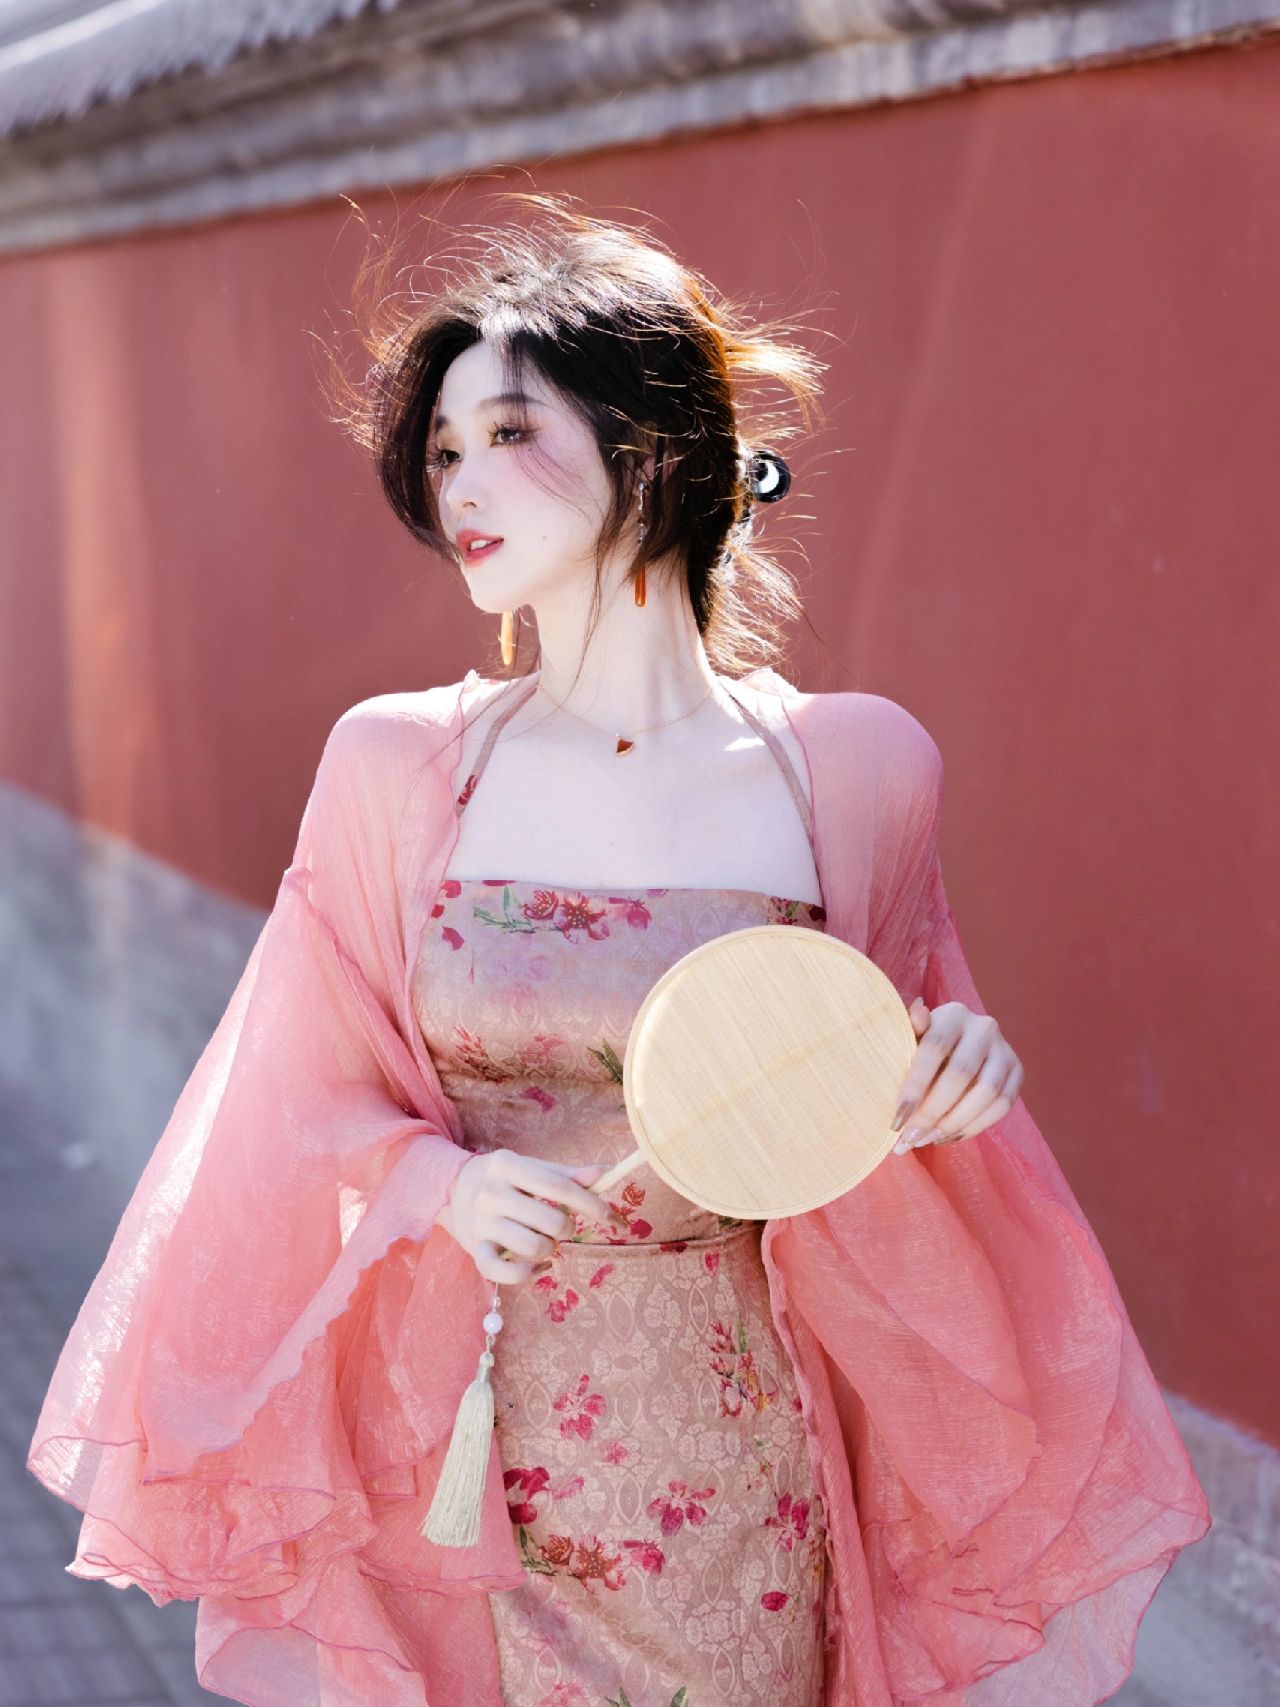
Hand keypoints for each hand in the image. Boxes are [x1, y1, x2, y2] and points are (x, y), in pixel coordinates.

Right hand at [437, 1149, 626, 1285]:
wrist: (450, 1189)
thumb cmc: (502, 1178)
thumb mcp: (530, 1168)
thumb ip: (566, 1174)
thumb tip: (604, 1173)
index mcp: (508, 1165)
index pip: (559, 1187)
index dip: (591, 1204)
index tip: (613, 1219)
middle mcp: (491, 1193)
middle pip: (551, 1220)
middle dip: (568, 1228)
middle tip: (562, 1226)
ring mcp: (481, 1223)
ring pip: (534, 1247)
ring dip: (550, 1249)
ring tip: (544, 1241)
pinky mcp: (475, 1251)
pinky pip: (507, 1273)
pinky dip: (529, 1273)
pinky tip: (536, 1265)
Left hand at [891, 998, 1023, 1152]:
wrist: (957, 1046)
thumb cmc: (924, 1045)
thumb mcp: (912, 1037)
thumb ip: (911, 1031)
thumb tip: (917, 1010)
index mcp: (953, 1014)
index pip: (934, 1048)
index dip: (914, 1086)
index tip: (896, 1119)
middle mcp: (984, 1027)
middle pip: (961, 1074)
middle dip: (933, 1111)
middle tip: (911, 1137)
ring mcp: (1005, 1049)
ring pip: (987, 1092)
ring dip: (956, 1122)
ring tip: (930, 1139)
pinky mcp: (1017, 1070)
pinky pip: (1004, 1104)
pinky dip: (977, 1125)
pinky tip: (951, 1135)